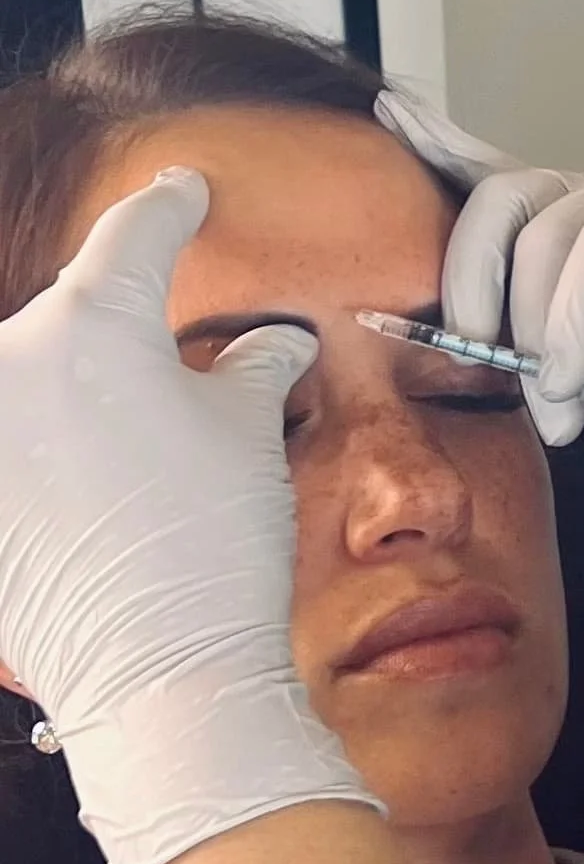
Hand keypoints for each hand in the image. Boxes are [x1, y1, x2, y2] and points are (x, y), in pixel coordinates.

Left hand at [0, 168, 384, 863]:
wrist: (159, 671)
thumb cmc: (212, 540)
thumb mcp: (247, 431)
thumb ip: (256, 365)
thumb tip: (277, 342)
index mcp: (94, 322)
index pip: (139, 231)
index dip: (173, 206)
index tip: (184, 192)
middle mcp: (13, 357)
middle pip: (75, 313)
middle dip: (123, 335)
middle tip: (176, 385)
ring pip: (34, 376)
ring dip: (78, 398)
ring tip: (128, 466)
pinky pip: (16, 441)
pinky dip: (46, 449)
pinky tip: (86, 495)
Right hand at [376, 90, 583, 452]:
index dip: (571, 318)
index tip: (563, 396)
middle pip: (538, 217)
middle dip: (518, 315)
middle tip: (537, 400)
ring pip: (504, 201)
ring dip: (475, 281)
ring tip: (483, 353)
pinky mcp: (575, 214)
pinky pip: (501, 175)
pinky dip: (447, 150)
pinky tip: (399, 118)